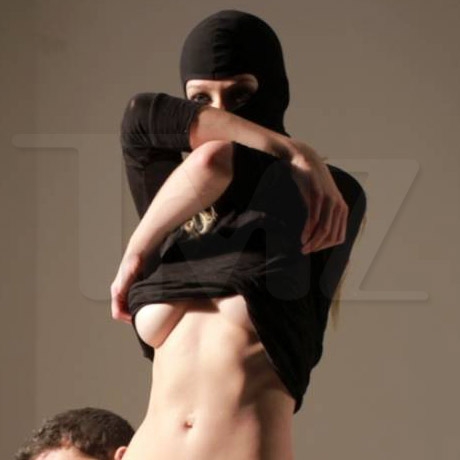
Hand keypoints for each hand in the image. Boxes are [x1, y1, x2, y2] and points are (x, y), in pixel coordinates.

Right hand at [110, 252, 142, 323]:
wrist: (139, 250)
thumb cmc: (133, 261)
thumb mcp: (128, 275)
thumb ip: (124, 287)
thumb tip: (120, 297)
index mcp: (117, 292)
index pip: (118, 313)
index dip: (127, 319)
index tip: (138, 321)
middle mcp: (121, 292)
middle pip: (124, 312)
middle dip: (133, 316)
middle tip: (145, 318)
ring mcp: (128, 290)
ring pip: (131, 307)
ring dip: (138, 310)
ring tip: (148, 311)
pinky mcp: (135, 287)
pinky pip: (136, 300)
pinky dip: (142, 303)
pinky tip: (151, 302)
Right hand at [281, 139, 348, 253]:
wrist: (306, 160)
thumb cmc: (311, 183)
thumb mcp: (319, 202)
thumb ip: (321, 217)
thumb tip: (315, 235)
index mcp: (342, 210)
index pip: (339, 237)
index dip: (326, 247)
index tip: (313, 249)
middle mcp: (339, 206)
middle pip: (332, 236)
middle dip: (318, 247)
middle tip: (305, 252)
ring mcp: (330, 201)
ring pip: (325, 230)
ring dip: (313, 242)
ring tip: (303, 248)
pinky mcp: (318, 195)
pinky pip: (315, 219)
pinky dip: (308, 231)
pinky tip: (302, 237)